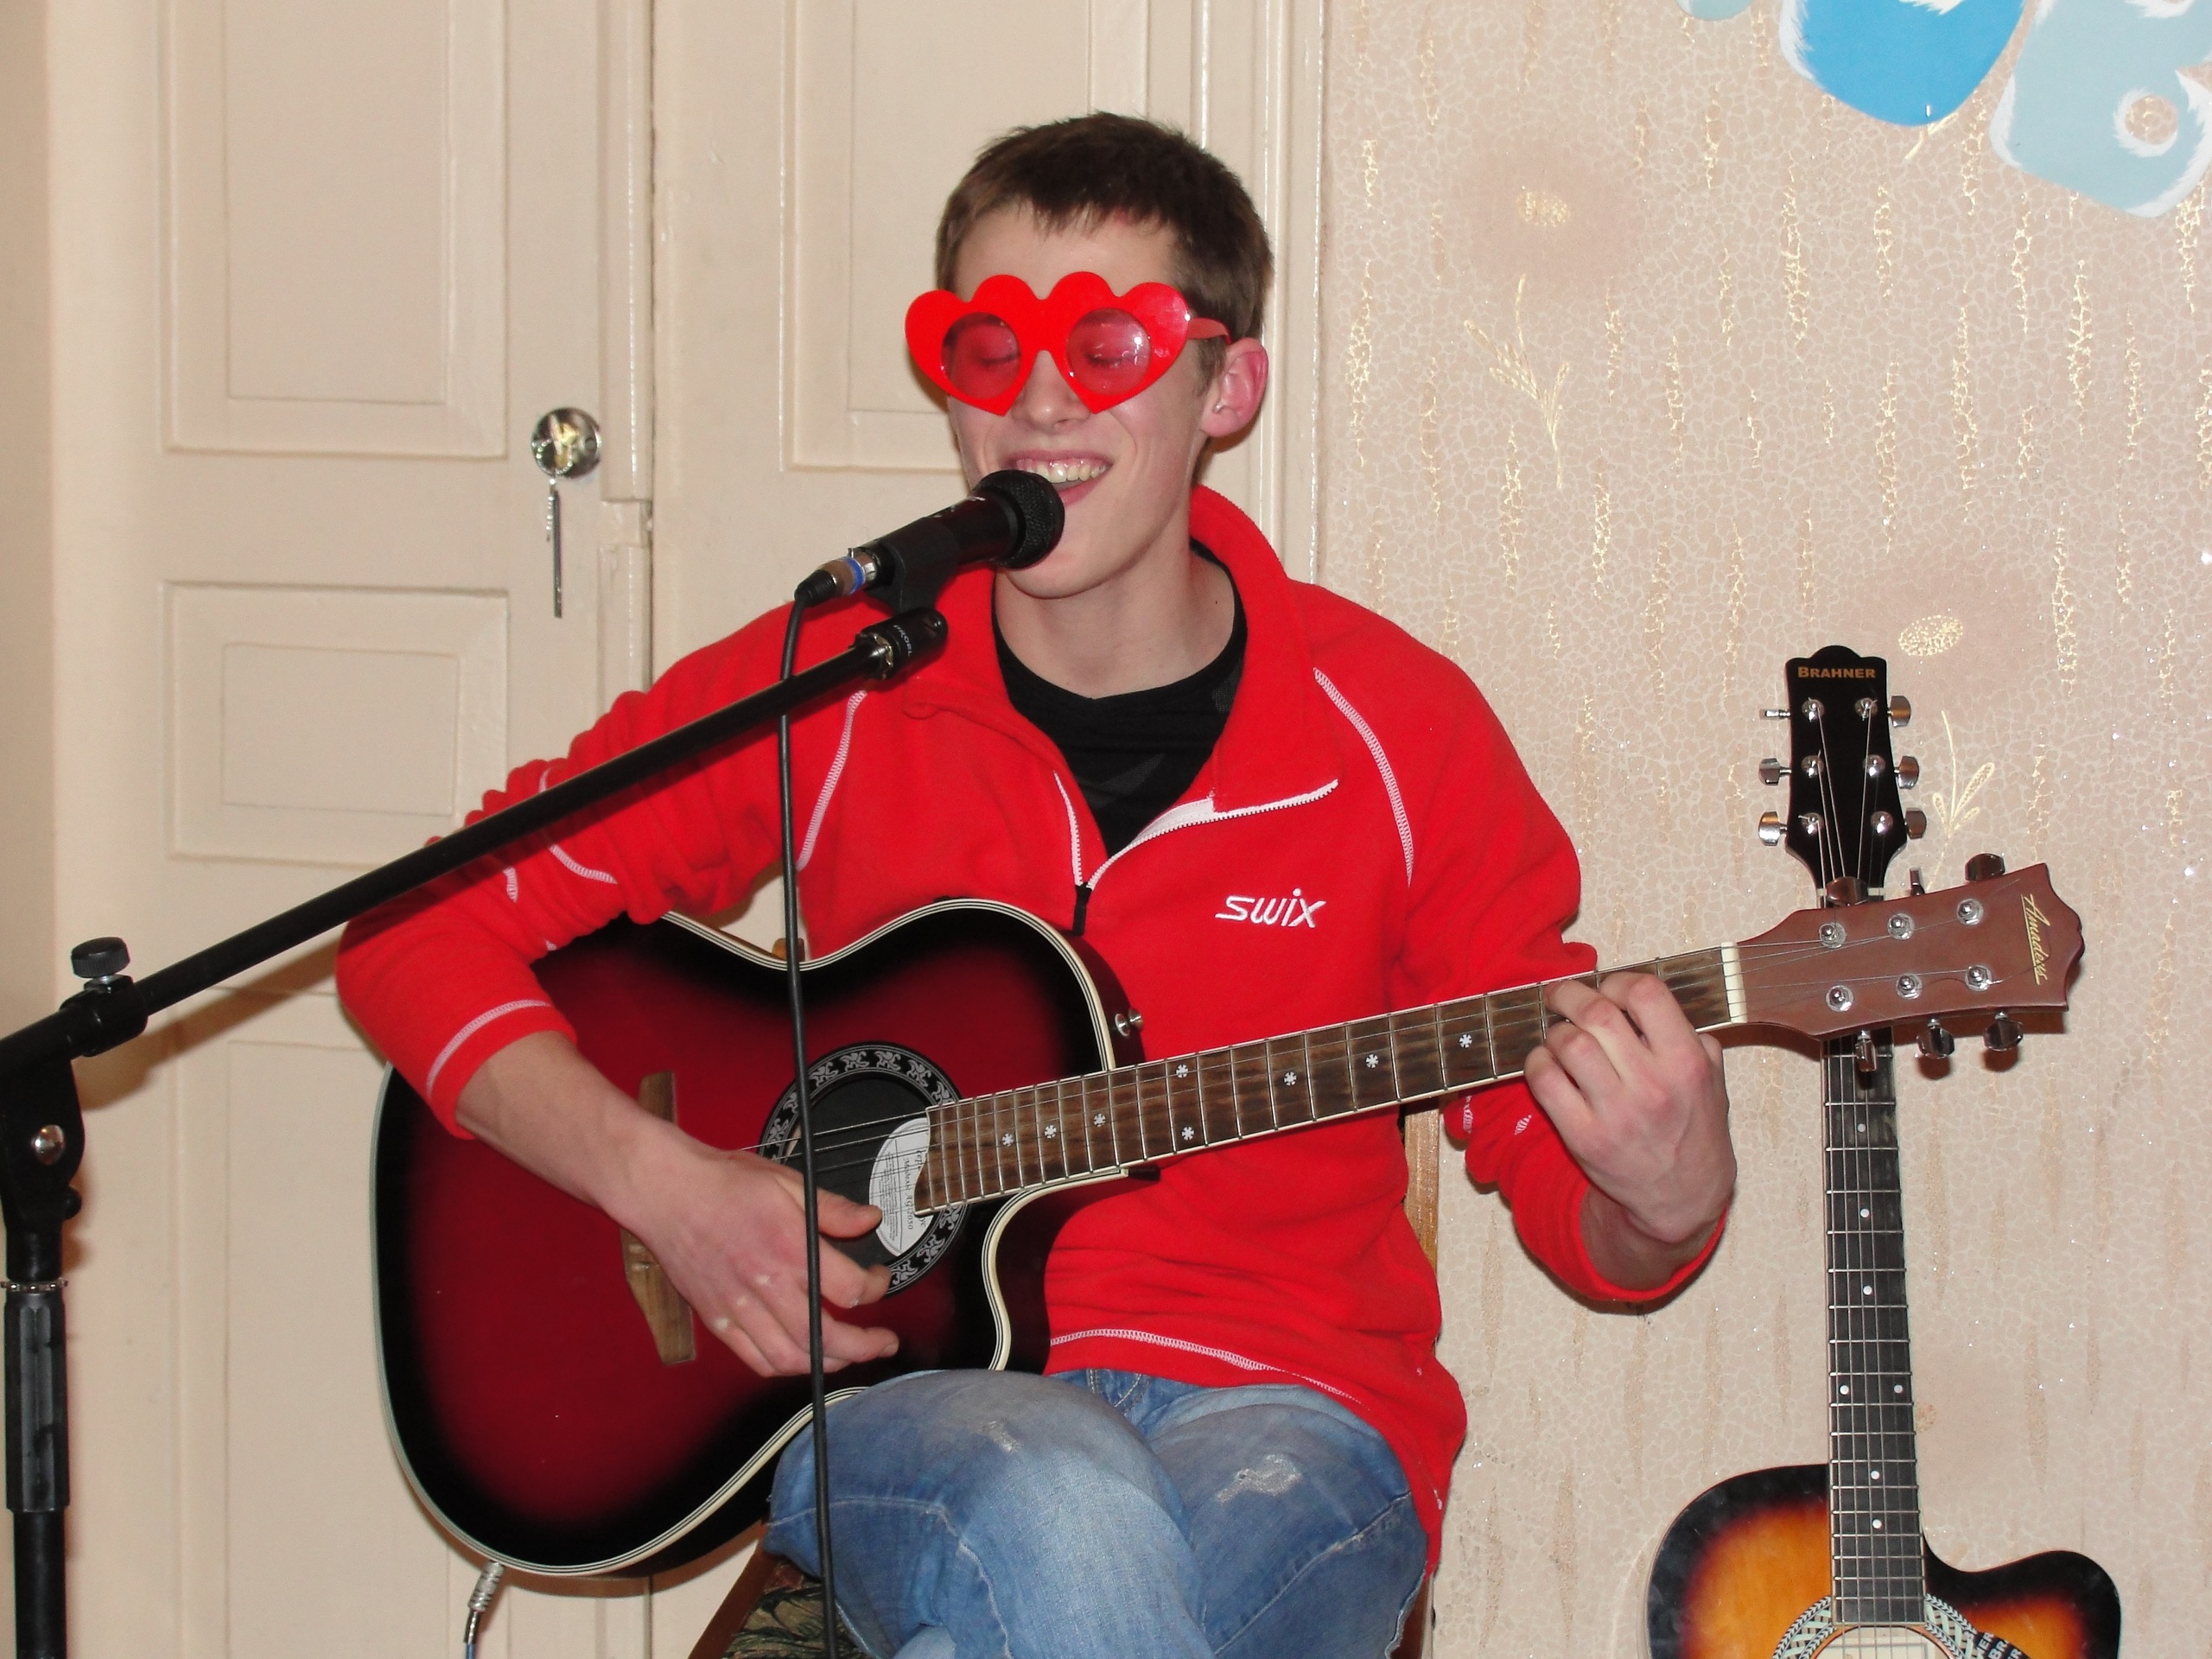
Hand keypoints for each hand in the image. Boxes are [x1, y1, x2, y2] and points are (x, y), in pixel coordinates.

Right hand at [456, 1031, 898, 1375]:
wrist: (666, 1191)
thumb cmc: (722, 1182)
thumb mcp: (789, 1182)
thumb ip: (833, 1209)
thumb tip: (869, 1220)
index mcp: (790, 1248)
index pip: (850, 1291)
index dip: (876, 1290)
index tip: (878, 1279)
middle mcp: (767, 1284)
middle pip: (827, 1338)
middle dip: (864, 1347)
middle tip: (883, 1342)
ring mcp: (739, 1306)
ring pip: (791, 1358)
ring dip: (826, 1364)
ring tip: (846, 1355)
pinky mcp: (716, 1317)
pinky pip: (754, 1358)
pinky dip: (782, 1366)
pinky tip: (797, 1357)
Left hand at [1520, 973, 1734, 1290]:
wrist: (1682, 1197)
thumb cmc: (1694, 1129)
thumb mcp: (1712, 1080)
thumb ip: (1691, 1036)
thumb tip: (1647, 998)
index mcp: (1687, 1063)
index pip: (1646, 993)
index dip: (1618, 981)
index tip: (1607, 988)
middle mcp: (1653, 1085)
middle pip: (1598, 1014)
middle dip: (1570, 995)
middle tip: (1561, 996)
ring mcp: (1617, 1114)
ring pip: (1568, 1044)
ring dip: (1555, 1032)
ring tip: (1558, 1036)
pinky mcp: (1585, 1138)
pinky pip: (1545, 1082)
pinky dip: (1537, 1063)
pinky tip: (1546, 1063)